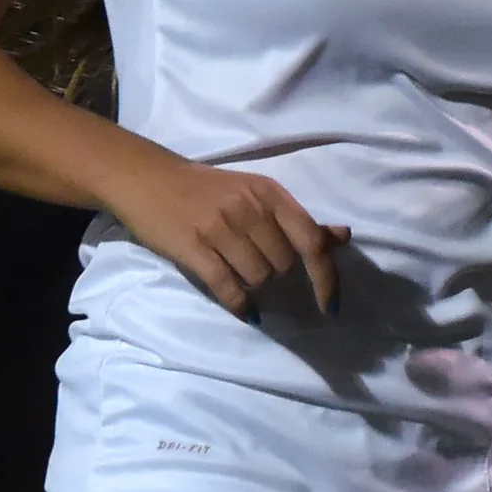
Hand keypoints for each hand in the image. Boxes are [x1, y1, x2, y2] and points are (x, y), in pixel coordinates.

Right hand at [111, 145, 347, 317]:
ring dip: (256, 287)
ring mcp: (220, 228)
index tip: (331, 307)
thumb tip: (343, 236)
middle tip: (258, 267)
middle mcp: (249, 209)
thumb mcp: (257, 194)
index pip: (312, 241)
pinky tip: (246, 312)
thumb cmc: (207, 189)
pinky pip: (228, 287)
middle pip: (284, 265)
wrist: (147, 179)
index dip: (326, 278)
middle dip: (279, 276)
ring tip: (241, 276)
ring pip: (259, 278)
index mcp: (270, 194)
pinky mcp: (193, 248)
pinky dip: (241, 305)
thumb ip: (299, 219)